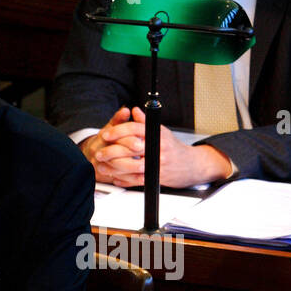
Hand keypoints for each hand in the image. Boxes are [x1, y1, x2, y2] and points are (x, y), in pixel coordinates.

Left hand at [80, 106, 233, 187]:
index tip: (106, 134)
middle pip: (130, 148)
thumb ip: (145, 122)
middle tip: (100, 152)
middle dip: (111, 151)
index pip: (134, 129)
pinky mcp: (156, 178)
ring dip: (114, 167)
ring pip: (132, 166)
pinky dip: (124, 179)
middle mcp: (158, 149)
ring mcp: (157, 164)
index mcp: (157, 135)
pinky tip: (114, 177)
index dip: (118, 131)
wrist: (190, 165)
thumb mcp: (160, 130)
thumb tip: (134, 110)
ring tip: (103, 166)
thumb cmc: (173, 147)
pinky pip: (137, 180)